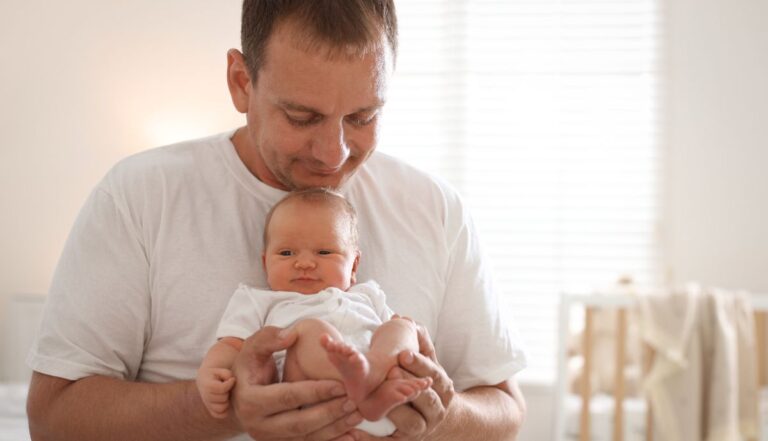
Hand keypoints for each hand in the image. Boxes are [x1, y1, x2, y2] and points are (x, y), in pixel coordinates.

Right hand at [197, 367, 235, 418]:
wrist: (210, 376)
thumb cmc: (220, 371)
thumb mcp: (223, 369)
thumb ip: (227, 375)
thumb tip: (230, 383)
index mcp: (205, 382)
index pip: (219, 388)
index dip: (229, 384)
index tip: (232, 379)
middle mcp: (204, 394)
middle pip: (222, 398)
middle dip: (227, 392)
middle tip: (228, 386)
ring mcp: (206, 402)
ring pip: (220, 408)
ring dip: (226, 401)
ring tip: (226, 393)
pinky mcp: (210, 409)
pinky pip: (218, 415)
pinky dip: (225, 410)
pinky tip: (227, 401)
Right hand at [231, 326, 363, 440]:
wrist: (239, 395)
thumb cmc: (250, 366)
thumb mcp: (253, 347)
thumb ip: (270, 338)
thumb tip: (290, 336)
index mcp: (250, 401)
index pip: (288, 396)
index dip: (315, 391)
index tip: (341, 384)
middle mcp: (258, 425)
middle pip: (299, 423)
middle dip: (329, 413)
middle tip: (352, 402)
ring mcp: (269, 438)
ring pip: (306, 438)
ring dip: (334, 429)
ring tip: (356, 415)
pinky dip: (330, 440)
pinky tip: (350, 435)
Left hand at [354, 323, 454, 439]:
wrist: (436, 419)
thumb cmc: (427, 384)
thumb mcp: (428, 362)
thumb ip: (419, 342)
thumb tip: (403, 319)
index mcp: (444, 388)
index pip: (434, 374)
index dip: (419, 364)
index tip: (402, 353)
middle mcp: (437, 411)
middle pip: (426, 400)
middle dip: (407, 385)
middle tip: (389, 372)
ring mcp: (422, 428)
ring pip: (411, 422)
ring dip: (396, 413)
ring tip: (378, 402)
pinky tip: (353, 433)